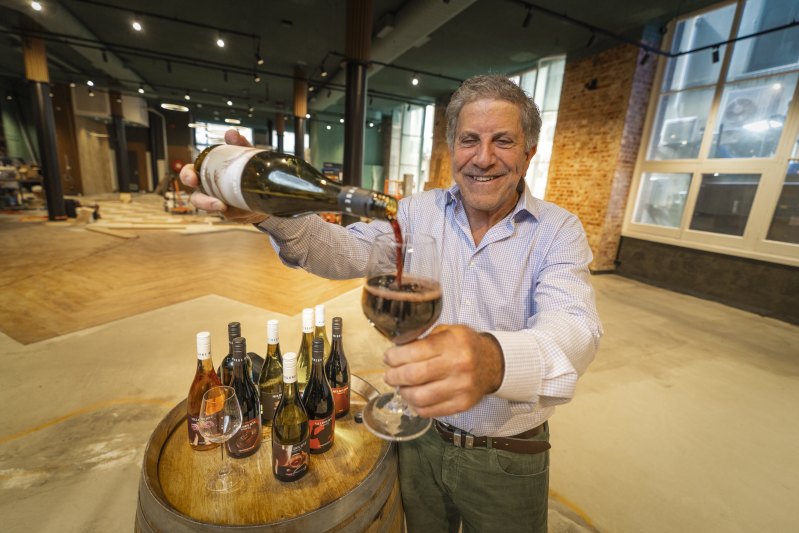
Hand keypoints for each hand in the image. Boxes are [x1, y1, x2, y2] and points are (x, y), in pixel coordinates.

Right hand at [179, 129, 269, 223]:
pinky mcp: (232, 214)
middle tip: (212, 200)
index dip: (187, 175)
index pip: (190, 173)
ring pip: (213, 210)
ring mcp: (220, 203)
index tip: (193, 178)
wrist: (265, 187)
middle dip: (201, 201)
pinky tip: (244, 209)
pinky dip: (237, 212)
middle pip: (196, 198)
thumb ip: (239, 144)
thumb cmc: (248, 169)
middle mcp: (209, 190)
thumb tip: (231, 133)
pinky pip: (231, 215)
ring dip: (216, 209)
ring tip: (224, 207)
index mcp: (207, 173)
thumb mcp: (245, 155)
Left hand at [383, 325, 503, 417]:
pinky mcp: (462, 404)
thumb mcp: (449, 331)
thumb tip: (397, 347)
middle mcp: (458, 366)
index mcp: (452, 344)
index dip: (395, 356)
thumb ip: (425, 337)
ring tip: (401, 387)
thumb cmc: (466, 345)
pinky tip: (413, 398)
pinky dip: (415, 406)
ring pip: (419, 397)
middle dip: (394, 376)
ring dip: (403, 392)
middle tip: (389, 375)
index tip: (388, 357)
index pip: (414, 352)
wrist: (493, 364)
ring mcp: (461, 388)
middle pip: (414, 376)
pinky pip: (429, 411)